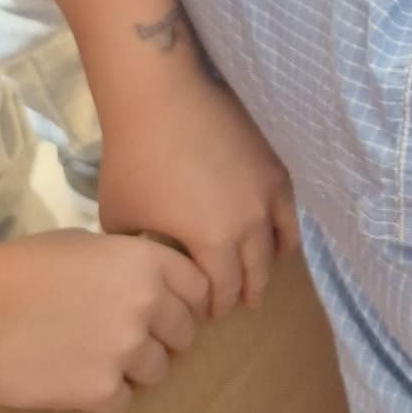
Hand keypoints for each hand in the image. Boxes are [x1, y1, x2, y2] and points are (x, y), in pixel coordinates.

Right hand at [0, 229, 207, 412]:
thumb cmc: (21, 269)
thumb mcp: (86, 244)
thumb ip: (127, 262)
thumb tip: (149, 279)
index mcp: (147, 262)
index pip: (200, 289)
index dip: (187, 303)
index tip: (172, 312)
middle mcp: (148, 304)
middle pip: (184, 334)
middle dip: (161, 337)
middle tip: (127, 338)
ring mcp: (127, 349)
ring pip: (158, 371)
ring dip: (133, 369)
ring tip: (96, 359)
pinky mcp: (100, 389)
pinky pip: (123, 400)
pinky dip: (104, 395)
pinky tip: (77, 379)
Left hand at [98, 63, 297, 318]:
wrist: (161, 99)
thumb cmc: (134, 159)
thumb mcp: (122, 220)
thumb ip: (142, 252)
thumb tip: (147, 268)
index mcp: (213, 242)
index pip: (222, 291)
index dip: (213, 307)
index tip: (204, 314)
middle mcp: (251, 224)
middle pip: (255, 274)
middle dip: (242, 293)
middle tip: (230, 303)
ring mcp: (268, 195)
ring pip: (279, 247)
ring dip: (266, 268)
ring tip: (257, 278)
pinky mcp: (276, 170)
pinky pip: (289, 215)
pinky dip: (283, 236)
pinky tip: (274, 242)